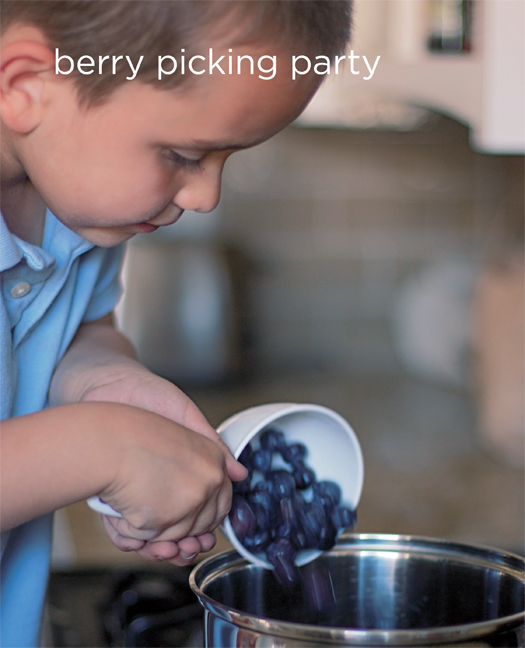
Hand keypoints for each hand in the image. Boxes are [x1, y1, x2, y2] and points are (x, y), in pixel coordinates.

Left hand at [49, 316, 246, 562]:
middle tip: (185, 549)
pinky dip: (126, 538)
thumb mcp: (186, 415)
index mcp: (181, 465)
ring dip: (157, 547)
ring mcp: (135, 487)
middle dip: (181, 543)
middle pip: (175, 526)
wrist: (104, 386)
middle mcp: (159, 481)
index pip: (199, 506)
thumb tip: (240, 473)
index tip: (205, 537)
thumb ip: (212, 444)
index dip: (205, 525)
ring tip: (162, 550)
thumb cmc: (147, 393)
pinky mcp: (110, 489)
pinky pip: (120, 526)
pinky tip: (133, 539)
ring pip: (149, 532)